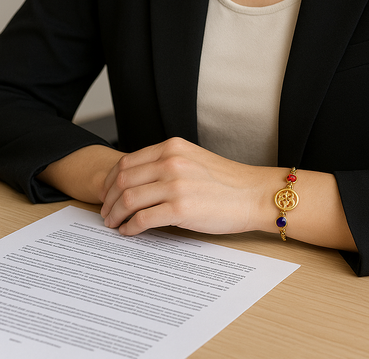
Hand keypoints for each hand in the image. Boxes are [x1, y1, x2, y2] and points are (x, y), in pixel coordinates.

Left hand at [99, 137, 275, 235]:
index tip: (106, 193)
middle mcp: (171, 162)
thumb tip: (138, 180)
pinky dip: (130, 227)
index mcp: (171, 147)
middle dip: (108, 199)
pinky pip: (142, 219)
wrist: (253, 194)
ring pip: (128, 199)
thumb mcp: (193, 158)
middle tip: (105, 212)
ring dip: (115, 215)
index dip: (109, 181)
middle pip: (122, 180)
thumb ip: (167, 162)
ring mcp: (175, 185)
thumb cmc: (226, 181)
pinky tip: (129, 231)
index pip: (126, 162)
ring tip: (113, 224)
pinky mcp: (180, 209)